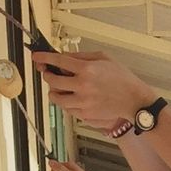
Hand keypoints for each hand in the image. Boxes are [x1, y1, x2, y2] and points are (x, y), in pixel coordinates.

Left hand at [34, 49, 153, 129]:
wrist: (134, 100)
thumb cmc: (121, 78)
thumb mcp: (104, 58)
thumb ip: (82, 56)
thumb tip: (64, 56)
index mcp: (87, 69)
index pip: (58, 61)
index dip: (44, 58)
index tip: (37, 57)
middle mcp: (82, 86)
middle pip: (52, 80)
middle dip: (47, 75)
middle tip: (48, 73)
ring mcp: (83, 102)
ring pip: (56, 98)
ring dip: (54, 91)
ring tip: (59, 87)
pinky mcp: (85, 114)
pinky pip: (66, 108)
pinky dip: (65, 101)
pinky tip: (71, 96)